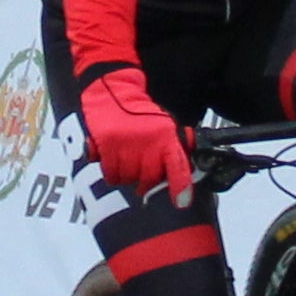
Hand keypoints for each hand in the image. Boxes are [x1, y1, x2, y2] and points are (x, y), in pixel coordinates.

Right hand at [77, 68, 189, 204]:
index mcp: (166, 137)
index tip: (182, 203)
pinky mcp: (108, 146)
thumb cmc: (140, 114)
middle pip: (149, 179)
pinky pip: (112, 176)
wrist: (113, 92)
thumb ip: (175, 149)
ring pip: (129, 180)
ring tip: (125, 158)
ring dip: (126, 175)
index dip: (181, 187)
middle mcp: (149, 142)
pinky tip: (114, 158)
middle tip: (140, 168)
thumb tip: (187, 175)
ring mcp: (127, 145)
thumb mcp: (165, 126)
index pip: (178, 166)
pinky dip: (112, 173)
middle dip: (145, 180)